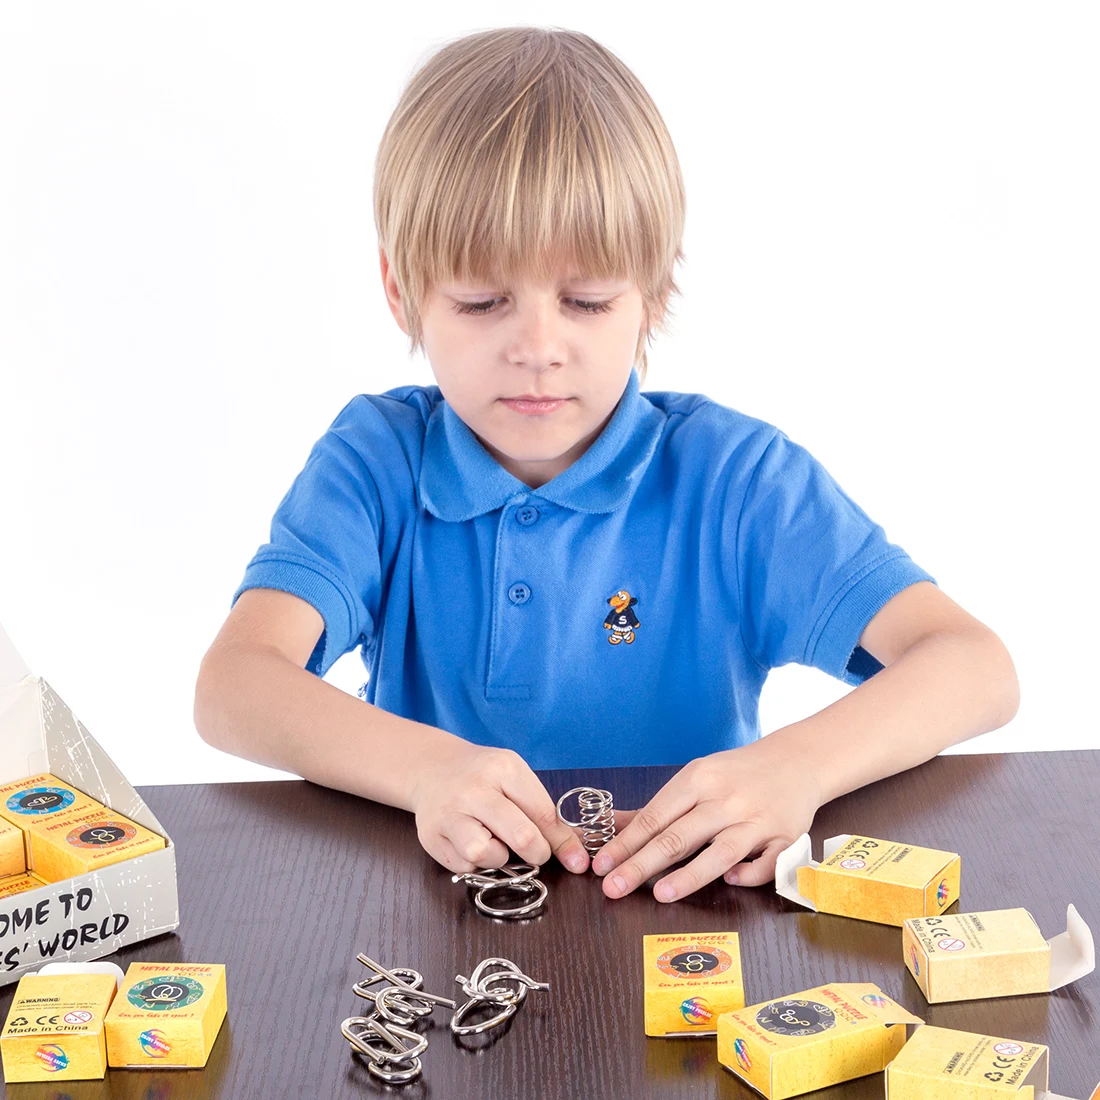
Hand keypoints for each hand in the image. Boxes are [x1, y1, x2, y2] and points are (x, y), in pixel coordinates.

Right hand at [408, 740, 590, 875]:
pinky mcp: (430, 836)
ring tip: (495, 842)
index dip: (562, 841)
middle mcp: (473, 788)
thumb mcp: (514, 779)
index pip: (542, 812)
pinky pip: (463, 865)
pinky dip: (474, 863)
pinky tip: (472, 843)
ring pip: (485, 853)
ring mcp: (448, 812)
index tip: (575, 859)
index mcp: (502, 768)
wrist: (431, 769)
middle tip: (536, 853)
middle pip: (520, 835)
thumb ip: (543, 813)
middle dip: (537, 853)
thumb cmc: (483, 777)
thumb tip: (577, 852)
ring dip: (497, 857)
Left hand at [590, 737, 821, 901]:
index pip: (655, 816)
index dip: (626, 843)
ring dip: (689, 874)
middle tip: (613, 888)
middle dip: (642, 864)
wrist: (796, 760)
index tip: (602, 865)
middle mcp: (725, 799)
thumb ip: (655, 808)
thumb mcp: (695, 778)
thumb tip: (607, 826)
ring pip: (720, 851)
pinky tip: (730, 881)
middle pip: (678, 836)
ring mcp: (756, 819)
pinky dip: (749, 874)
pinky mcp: (785, 837)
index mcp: (698, 780)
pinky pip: (768, 863)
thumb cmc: (736, 774)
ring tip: (661, 893)